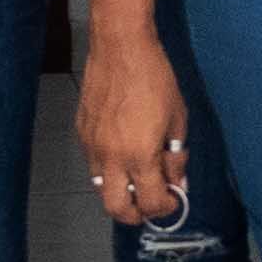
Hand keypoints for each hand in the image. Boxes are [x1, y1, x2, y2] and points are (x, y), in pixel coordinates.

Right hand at [79, 23, 190, 223]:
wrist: (120, 47)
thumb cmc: (153, 76)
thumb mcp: (177, 118)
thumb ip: (176, 156)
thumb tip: (179, 181)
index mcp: (139, 154)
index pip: (151, 202)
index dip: (166, 207)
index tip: (174, 199)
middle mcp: (111, 156)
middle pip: (117, 209)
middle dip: (136, 214)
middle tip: (152, 202)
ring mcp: (92, 145)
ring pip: (101, 188)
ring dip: (120, 190)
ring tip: (138, 176)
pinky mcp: (82, 133)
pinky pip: (94, 164)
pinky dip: (109, 168)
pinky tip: (125, 151)